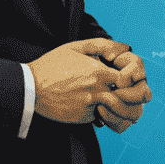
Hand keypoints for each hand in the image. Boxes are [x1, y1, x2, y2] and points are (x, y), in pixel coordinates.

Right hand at [29, 38, 151, 128]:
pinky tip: (101, 108)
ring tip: (123, 105)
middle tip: (135, 96)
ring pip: (115, 111)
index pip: (127, 79)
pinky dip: (103, 114)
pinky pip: (99, 117)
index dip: (131, 79)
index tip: (128, 78)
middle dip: (133, 98)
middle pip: (125, 98)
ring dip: (121, 109)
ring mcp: (88, 106)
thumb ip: (102, 45)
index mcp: (97, 72)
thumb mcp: (77, 47)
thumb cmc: (52, 65)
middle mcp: (95, 90)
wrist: (29, 87)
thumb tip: (124, 46)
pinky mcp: (81, 118)